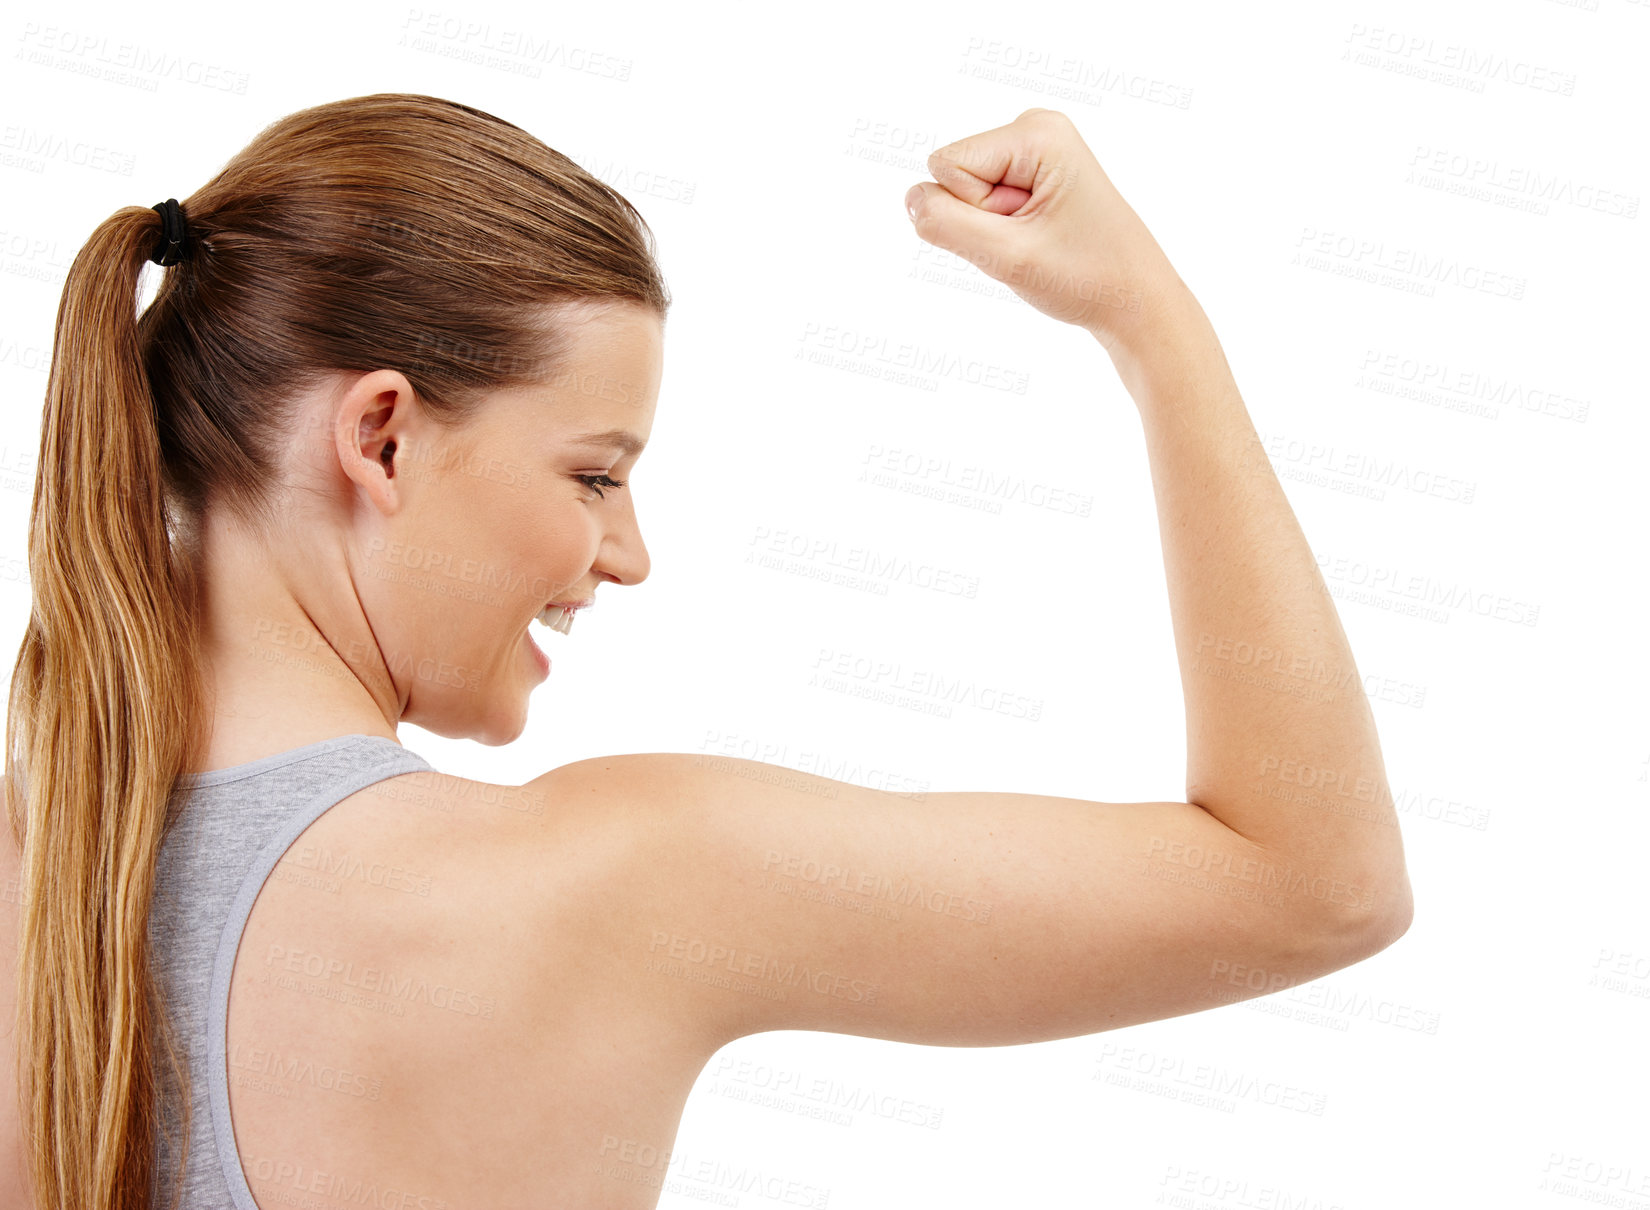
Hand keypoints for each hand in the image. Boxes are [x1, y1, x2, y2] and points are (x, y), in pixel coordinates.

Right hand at [904, 108, 1183, 354]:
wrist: (1136, 302)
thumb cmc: (1086, 278)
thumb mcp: (1008, 257)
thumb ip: (946, 224)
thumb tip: (910, 199)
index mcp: (1036, 133)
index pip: (946, 166)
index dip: (973, 213)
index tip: (1025, 231)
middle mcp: (1036, 129)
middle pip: (953, 174)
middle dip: (982, 219)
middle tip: (1034, 241)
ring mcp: (1035, 151)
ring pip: (964, 192)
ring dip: (991, 230)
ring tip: (1040, 242)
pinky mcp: (1033, 174)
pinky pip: (982, 202)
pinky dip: (1000, 231)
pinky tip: (1038, 240)